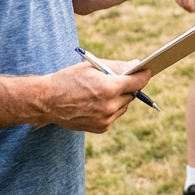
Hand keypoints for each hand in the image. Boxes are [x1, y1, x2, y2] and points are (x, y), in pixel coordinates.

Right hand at [35, 62, 151, 132]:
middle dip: (127, 86)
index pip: (137, 82)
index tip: (147, 71)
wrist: (47, 102)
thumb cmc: (68, 80)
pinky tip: (96, 102)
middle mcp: (110, 106)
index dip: (143, 75)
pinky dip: (110, 109)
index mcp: (109, 88)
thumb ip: (116, 67)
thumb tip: (135, 67)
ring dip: (119, 98)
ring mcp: (106, 119)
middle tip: (120, 80)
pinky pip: (114, 116)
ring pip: (123, 106)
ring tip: (103, 91)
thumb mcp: (91, 67)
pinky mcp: (101, 128)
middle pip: (131, 94)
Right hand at [170, 0, 194, 12]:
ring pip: (178, 2)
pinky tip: (182, 3)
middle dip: (187, 8)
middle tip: (191, 11)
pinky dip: (179, 2)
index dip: (190, 7)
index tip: (194, 10)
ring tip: (187, 8)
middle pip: (182, 4)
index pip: (187, 2)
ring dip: (183, 6)